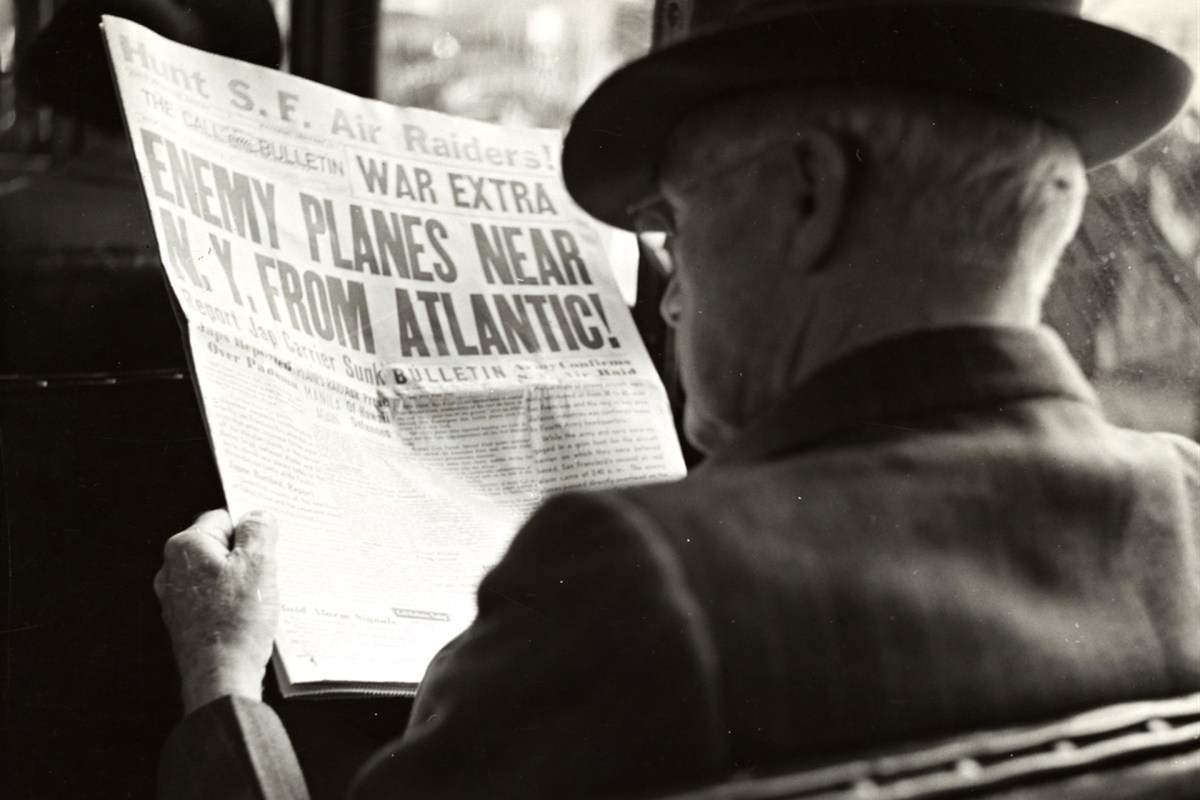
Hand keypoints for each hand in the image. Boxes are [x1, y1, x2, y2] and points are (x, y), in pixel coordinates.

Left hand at [154, 510, 279, 713]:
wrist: (221, 677)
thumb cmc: (236, 621)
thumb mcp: (259, 564)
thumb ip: (258, 530)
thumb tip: (257, 516)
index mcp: (186, 546)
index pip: (223, 517)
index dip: (250, 528)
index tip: (270, 541)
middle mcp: (173, 569)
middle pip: (219, 546)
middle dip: (247, 555)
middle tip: (271, 569)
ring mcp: (177, 597)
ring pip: (218, 574)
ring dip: (242, 580)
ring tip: (262, 596)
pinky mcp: (186, 621)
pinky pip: (214, 599)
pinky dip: (233, 602)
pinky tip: (251, 615)